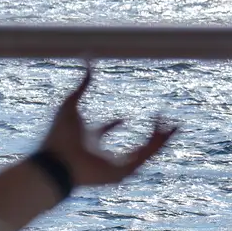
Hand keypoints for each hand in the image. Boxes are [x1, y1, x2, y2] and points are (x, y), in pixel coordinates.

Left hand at [38, 65, 178, 187]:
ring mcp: (115, 166)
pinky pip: (144, 158)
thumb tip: (88, 57)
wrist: (56, 160)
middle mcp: (103, 155)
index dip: (115, 123)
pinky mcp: (122, 173)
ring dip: (160, 139)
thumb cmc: (59, 136)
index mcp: (89, 140)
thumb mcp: (72, 102)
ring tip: (175, 126)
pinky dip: (156, 145)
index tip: (125, 116)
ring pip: (144, 152)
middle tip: (163, 119)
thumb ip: (83, 82)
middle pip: (132, 145)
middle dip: (150, 133)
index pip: (105, 132)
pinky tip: (166, 131)